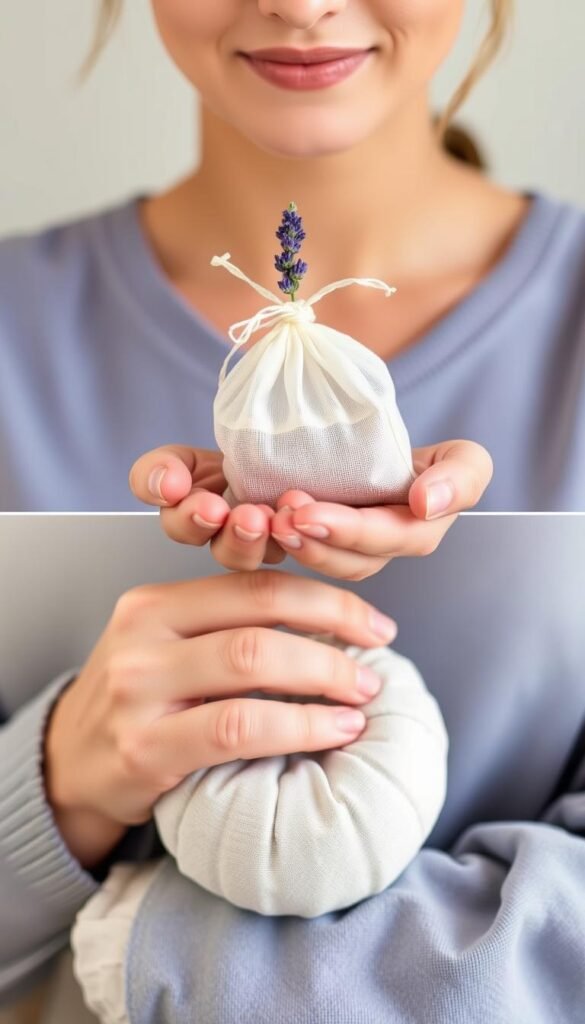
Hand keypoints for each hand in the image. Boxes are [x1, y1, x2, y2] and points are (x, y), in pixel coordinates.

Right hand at [44, 571, 396, 867]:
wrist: (69, 767)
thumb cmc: (137, 706)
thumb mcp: (166, 648)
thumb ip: (227, 629)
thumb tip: (331, 626)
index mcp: (153, 603)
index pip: (255, 584)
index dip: (326, 599)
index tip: (372, 623)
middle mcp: (142, 637)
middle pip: (260, 617)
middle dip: (335, 634)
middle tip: (375, 660)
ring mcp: (140, 691)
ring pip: (252, 663)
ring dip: (324, 678)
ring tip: (361, 699)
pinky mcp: (145, 748)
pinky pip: (239, 727)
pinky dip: (299, 725)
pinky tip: (332, 730)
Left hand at [129, 440, 492, 579]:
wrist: (334, 417)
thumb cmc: (399, 451)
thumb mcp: (455, 460)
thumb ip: (461, 478)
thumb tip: (426, 503)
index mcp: (365, 545)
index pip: (359, 557)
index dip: (339, 538)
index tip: (315, 514)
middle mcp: (308, 545)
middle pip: (297, 563)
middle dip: (286, 542)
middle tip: (281, 513)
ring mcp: (258, 526)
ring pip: (234, 554)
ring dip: (230, 538)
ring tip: (233, 510)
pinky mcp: (213, 499)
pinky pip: (180, 506)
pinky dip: (166, 487)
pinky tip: (169, 478)